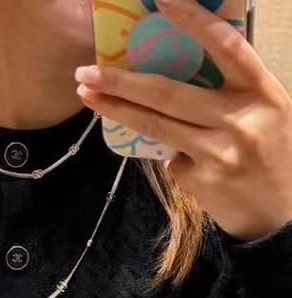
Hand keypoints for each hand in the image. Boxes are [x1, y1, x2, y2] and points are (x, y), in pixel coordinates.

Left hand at [75, 0, 291, 241]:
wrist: (280, 214)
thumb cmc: (271, 153)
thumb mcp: (266, 112)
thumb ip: (232, 91)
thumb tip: (176, 68)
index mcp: (264, 93)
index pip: (228, 47)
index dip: (195, 21)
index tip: (164, 0)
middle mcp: (242, 120)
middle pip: (170, 94)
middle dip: (122, 82)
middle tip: (86, 72)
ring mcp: (219, 153)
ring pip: (157, 126)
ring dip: (118, 110)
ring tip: (88, 96)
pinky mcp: (201, 180)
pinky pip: (170, 159)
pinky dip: (169, 155)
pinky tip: (186, 162)